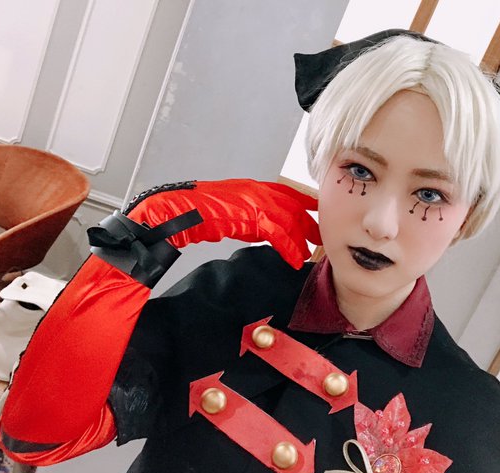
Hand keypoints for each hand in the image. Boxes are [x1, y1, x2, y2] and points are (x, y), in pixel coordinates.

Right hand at [126, 179, 320, 268]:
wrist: (178, 212)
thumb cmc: (199, 212)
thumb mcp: (234, 212)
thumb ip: (254, 217)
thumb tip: (269, 230)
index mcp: (253, 187)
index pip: (288, 192)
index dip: (305, 202)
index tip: (318, 212)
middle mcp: (256, 190)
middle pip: (293, 205)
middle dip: (308, 223)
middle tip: (320, 238)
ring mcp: (253, 201)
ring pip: (288, 219)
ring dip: (300, 239)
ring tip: (306, 254)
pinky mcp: (248, 215)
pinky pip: (277, 232)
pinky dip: (288, 247)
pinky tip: (294, 258)